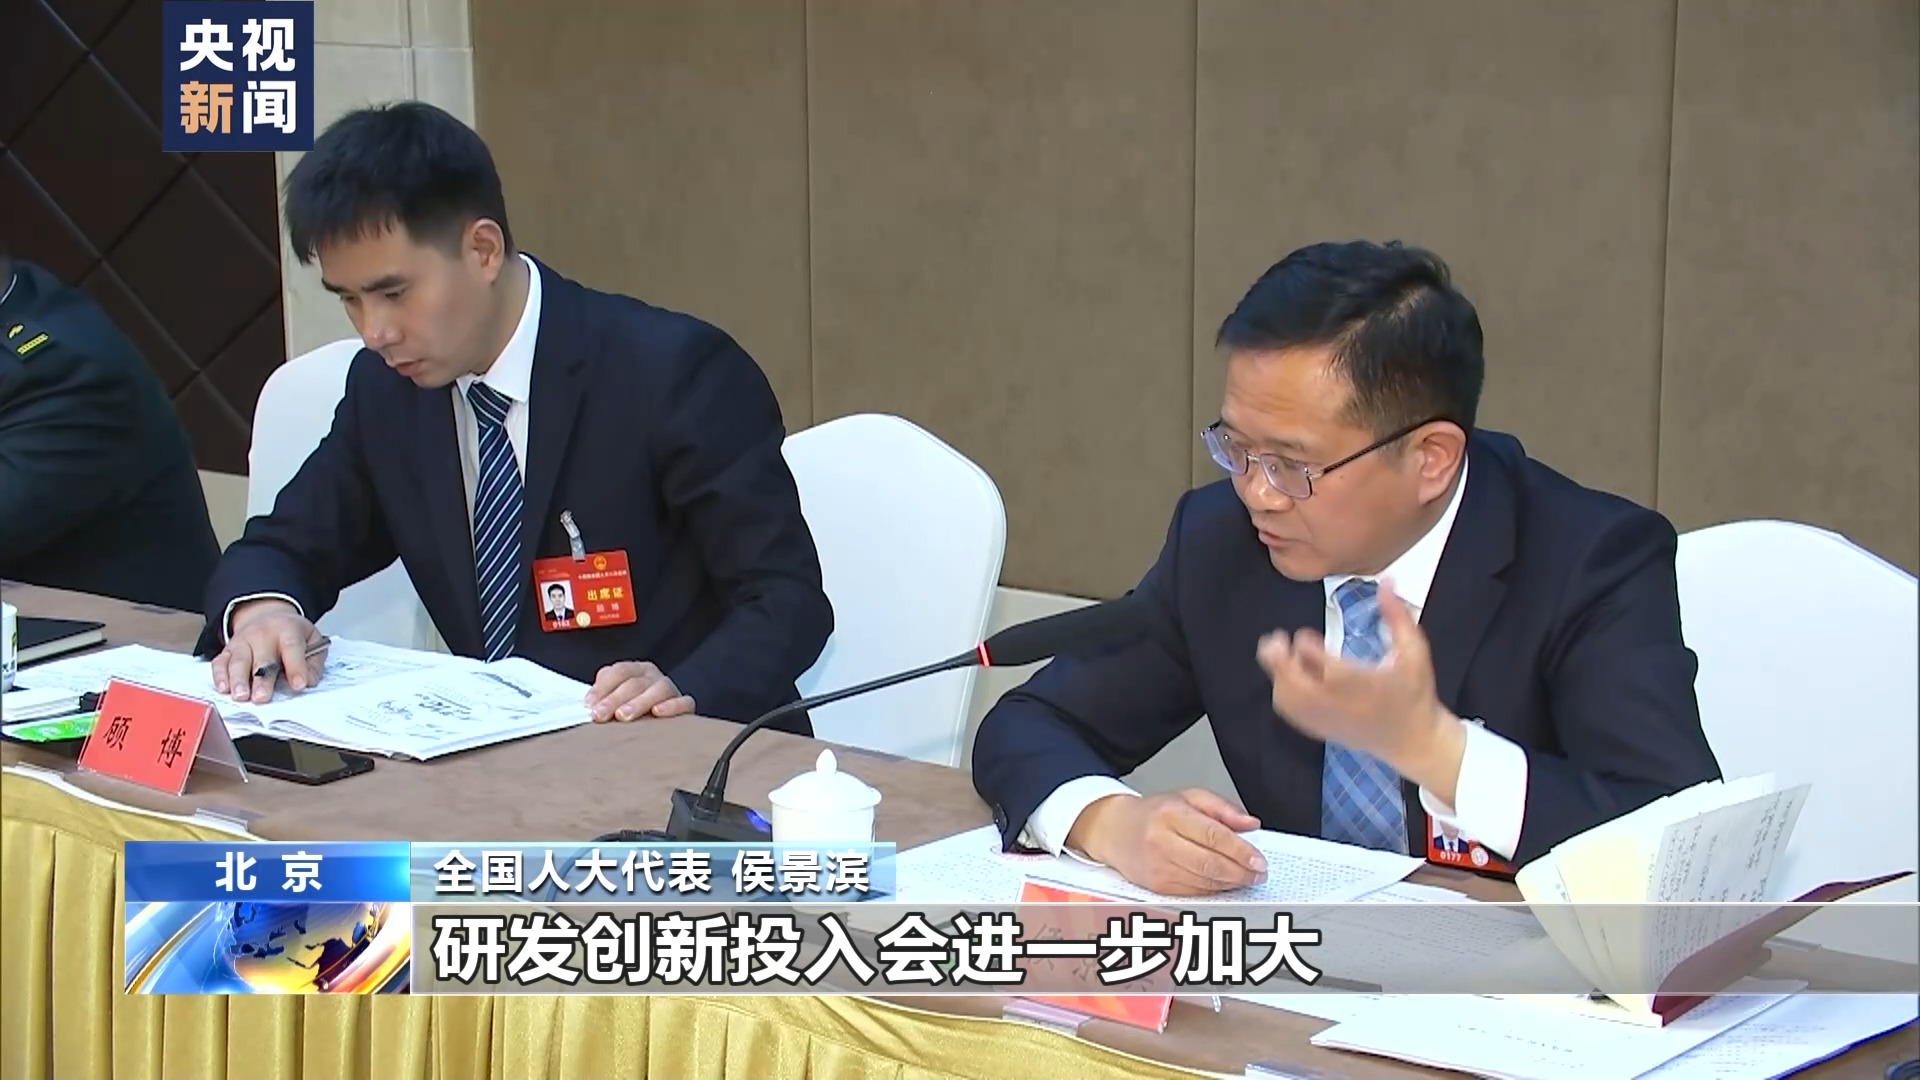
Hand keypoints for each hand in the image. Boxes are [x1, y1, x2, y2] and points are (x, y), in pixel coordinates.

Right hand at [211, 599, 325, 703]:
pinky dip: (220, 676)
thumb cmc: (290, 633)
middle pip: (262, 658)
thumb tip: (309, 681)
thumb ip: (314, 662)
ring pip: (239, 661)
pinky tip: (224, 688)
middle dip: (262, 679)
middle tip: (262, 697)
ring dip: (239, 680)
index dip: (296, 667)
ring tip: (242, 696)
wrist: (266, 615)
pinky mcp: (227, 650)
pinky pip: (220, 663)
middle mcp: (262, 633)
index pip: (292, 647)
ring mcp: (242, 641)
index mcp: (288, 629)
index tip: (298, 685)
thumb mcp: (312, 640)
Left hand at [585, 661, 693, 721]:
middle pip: (635, 682)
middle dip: (615, 699)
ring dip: (639, 702)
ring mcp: (670, 689)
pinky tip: (658, 712)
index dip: (603, 687)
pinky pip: (684, 702)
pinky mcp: (685, 704)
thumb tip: (588, 704)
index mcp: (635, 671)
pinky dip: (672, 705)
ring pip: (658, 689)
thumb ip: (603, 697)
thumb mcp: (615, 702)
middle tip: (600, 715)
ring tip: (624, 716)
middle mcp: (653, 676)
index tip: (589, 704)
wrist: (658, 727)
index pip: (619, 671)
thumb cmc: (631, 713)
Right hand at [1065, 789, 1266, 895]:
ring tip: (1246, 877)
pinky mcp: (1156, 886)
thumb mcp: (1188, 797)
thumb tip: (1250, 823)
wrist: (1114, 831)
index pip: (1213, 835)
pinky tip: (1225, 883)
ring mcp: (1158, 866)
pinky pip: (1194, 892)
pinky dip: (1214, 890)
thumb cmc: (1153, 814)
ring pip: (1204, 882)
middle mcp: (1161, 841)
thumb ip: (1222, 808)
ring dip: (1231, 883)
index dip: (1240, 851)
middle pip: (1210, 863)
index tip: (1259, 860)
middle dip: (1241, 872)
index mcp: (1171, 814)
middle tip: (1259, 874)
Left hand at [1256, 579, 1466, 801]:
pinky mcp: (1321, 731)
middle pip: (1295, 687)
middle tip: (1276, 640)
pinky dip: (1283, 692)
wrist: (1414, 742)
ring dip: (1279, 675)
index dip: (1307, 648)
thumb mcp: (1415, 652)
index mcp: (1362, 684)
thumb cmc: (1415, 694)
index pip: (1325, 666)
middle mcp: (1339, 704)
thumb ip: (1398, 616)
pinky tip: (1289, 675)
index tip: (1305, 634)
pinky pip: (1291, 714)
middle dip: (1279, 661)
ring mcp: (1327, 720)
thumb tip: (1386, 582)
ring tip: (1283, 655)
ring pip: (1288, 700)